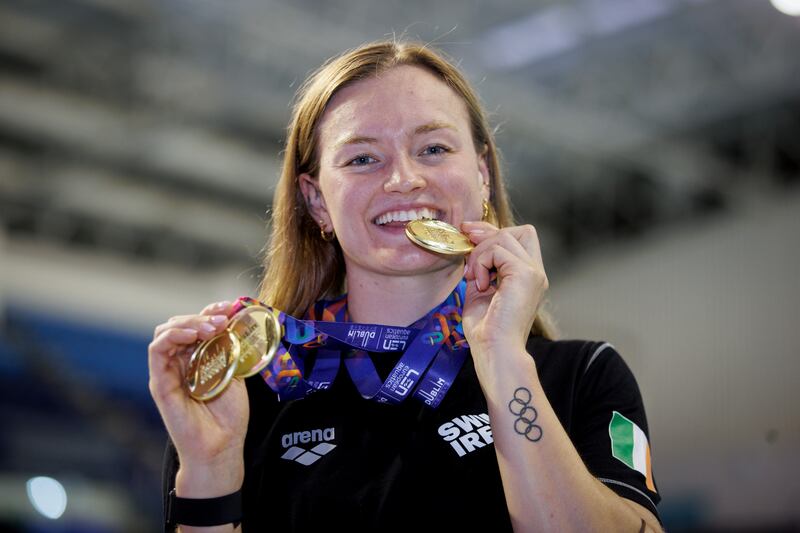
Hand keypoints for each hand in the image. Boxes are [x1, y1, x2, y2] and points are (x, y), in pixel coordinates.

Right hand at [148, 301, 248, 493]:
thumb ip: (231, 350)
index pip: (197, 326)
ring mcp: (167, 372)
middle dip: (202, 315)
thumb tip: (237, 322)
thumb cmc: (228, 417)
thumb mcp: (235, 374)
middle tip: (222, 319)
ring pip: (166, 332)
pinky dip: (173, 336)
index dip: (210, 311)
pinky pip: (156, 351)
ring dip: (189, 323)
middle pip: (180, 324)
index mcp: (196, 359)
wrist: (221, 448)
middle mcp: (179, 363)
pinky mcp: (159, 383)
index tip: (230, 307)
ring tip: (211, 327)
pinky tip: (194, 335)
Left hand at [460, 221, 548, 366]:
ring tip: (473, 276)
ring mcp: (533, 273)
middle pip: (520, 230)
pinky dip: (481, 263)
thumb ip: (481, 267)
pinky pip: (497, 250)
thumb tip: (469, 245)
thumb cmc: (486, 331)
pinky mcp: (525, 274)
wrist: (495, 351)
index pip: (520, 238)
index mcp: (528, 277)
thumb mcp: (480, 290)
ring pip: (505, 237)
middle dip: (488, 232)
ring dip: (480, 252)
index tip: (468, 236)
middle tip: (466, 243)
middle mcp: (536, 273)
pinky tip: (479, 284)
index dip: (493, 232)